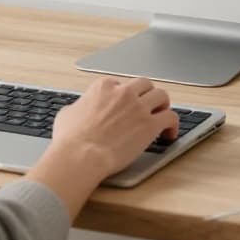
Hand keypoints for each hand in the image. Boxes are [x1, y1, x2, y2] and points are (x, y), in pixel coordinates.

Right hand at [50, 77, 178, 176]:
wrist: (80, 155)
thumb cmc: (70, 139)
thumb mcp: (67, 114)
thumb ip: (78, 107)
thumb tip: (78, 110)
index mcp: (103, 87)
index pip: (120, 84)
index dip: (124, 96)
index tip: (125, 106)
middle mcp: (123, 93)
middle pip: (144, 85)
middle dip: (147, 94)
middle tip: (148, 106)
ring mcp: (138, 108)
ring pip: (162, 96)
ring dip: (162, 105)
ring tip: (162, 116)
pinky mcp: (150, 125)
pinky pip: (171, 117)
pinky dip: (173, 124)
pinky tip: (169, 134)